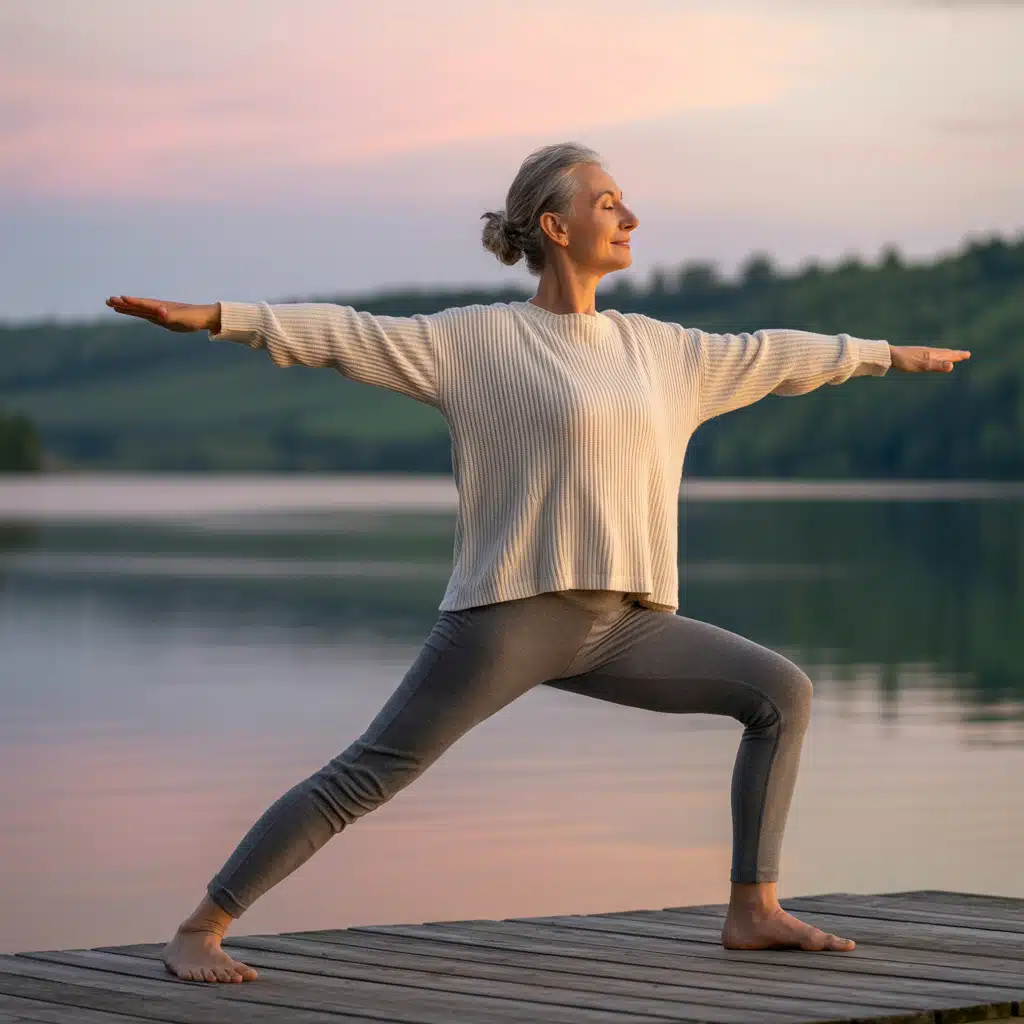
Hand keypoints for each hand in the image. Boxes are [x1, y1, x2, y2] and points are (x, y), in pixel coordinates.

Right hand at [105, 295, 219, 332]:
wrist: (203, 317)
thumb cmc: (193, 317)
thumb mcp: (182, 317)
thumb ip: (171, 315)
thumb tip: (161, 312)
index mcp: (160, 307)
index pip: (143, 304)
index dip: (131, 302)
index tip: (119, 298)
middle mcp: (157, 308)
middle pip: (136, 305)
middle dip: (122, 304)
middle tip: (107, 300)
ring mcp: (158, 312)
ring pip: (138, 309)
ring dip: (125, 307)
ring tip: (111, 304)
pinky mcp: (161, 318)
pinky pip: (144, 314)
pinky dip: (135, 312)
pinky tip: (129, 311)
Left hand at [889, 344, 970, 372]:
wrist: (888, 355)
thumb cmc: (904, 361)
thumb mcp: (922, 365)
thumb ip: (936, 365)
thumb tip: (952, 366)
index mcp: (932, 354)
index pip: (948, 355)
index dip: (958, 356)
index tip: (968, 354)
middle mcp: (928, 352)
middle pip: (944, 353)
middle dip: (955, 355)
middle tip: (964, 354)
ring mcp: (921, 353)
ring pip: (936, 354)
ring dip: (945, 355)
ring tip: (950, 356)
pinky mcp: (914, 356)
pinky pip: (928, 356)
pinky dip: (934, 357)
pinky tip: (930, 359)